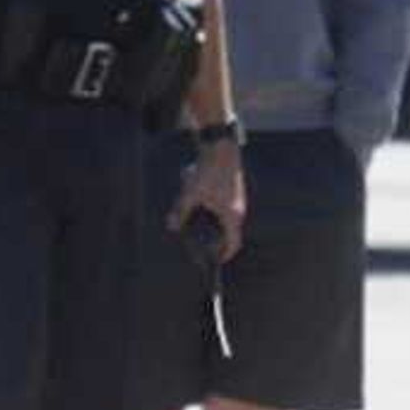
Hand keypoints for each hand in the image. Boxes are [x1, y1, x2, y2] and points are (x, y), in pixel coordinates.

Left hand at [171, 133, 246, 263]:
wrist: (221, 146)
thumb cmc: (208, 171)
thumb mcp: (190, 193)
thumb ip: (181, 211)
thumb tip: (171, 226)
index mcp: (231, 216)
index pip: (234, 244)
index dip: (226, 255)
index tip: (217, 262)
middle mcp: (238, 210)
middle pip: (230, 233)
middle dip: (216, 240)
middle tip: (203, 246)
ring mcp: (238, 200)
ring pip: (227, 219)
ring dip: (215, 224)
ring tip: (198, 223)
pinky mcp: (234, 190)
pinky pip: (226, 208)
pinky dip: (215, 211)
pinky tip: (200, 202)